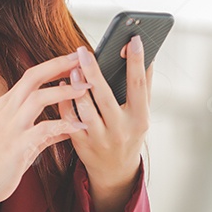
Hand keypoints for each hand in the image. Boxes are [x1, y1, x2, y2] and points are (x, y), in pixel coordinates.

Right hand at [0, 52, 91, 211]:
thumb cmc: (0, 161)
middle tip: (82, 60)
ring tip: (85, 88)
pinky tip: (79, 126)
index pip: (32, 75)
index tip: (75, 58)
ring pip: (38, 98)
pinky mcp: (17, 145)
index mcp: (8, 104)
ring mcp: (11, 126)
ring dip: (64, 91)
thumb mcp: (25, 140)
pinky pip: (43, 129)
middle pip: (33, 77)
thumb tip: (68, 125)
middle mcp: (8, 110)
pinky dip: (63, 125)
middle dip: (59, 65)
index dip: (54, 64)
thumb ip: (47, 131)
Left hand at [57, 36, 154, 211]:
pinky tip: (64, 84)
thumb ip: (144, 86)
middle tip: (84, 51)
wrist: (116, 171)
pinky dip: (65, 101)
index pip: (138, 86)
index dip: (137, 63)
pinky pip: (69, 119)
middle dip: (94, 72)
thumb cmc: (130, 133)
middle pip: (105, 97)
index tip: (133, 40)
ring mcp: (100, 139)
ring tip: (73, 66)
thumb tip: (147, 56)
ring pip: (84, 109)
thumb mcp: (141, 114)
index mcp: (140, 119)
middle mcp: (121, 130)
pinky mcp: (82, 144)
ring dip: (76, 86)